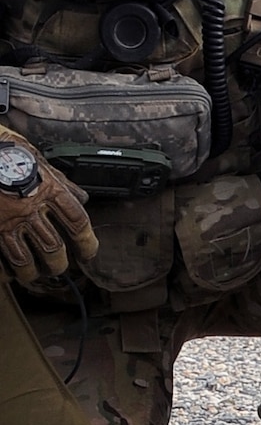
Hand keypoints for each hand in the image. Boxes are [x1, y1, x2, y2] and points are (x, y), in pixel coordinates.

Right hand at [0, 135, 99, 283]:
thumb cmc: (8, 150)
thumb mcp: (40, 161)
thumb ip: (60, 183)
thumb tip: (79, 197)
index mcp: (49, 191)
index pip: (77, 223)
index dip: (87, 243)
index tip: (88, 253)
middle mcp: (29, 209)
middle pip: (53, 248)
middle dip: (58, 264)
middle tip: (58, 266)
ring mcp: (6, 221)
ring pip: (24, 260)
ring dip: (32, 272)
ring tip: (34, 274)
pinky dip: (5, 269)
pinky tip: (9, 270)